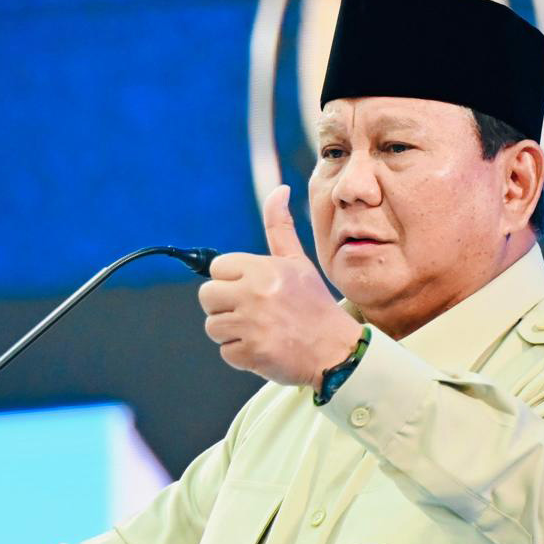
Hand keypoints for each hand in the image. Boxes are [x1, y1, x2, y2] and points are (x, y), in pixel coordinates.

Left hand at [198, 185, 364, 386]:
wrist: (336, 349)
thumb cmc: (314, 304)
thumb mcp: (298, 262)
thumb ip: (279, 227)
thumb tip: (278, 190)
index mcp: (264, 269)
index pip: (217, 268)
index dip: (230, 280)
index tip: (251, 289)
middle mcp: (255, 294)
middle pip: (207, 296)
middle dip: (224, 306)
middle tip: (251, 311)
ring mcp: (252, 325)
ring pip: (213, 325)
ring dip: (232, 331)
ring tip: (259, 329)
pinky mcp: (250, 353)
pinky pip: (225, 351)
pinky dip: (241, 354)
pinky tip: (264, 346)